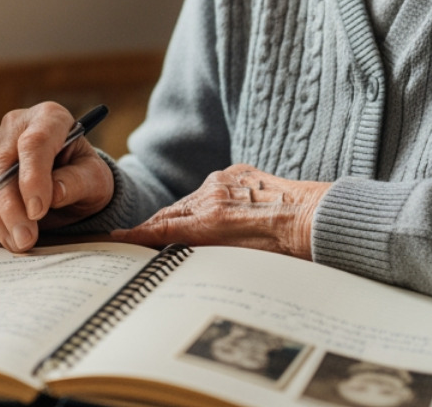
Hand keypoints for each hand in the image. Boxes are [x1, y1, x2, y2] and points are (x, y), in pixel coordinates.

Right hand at [0, 102, 113, 252]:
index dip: (33, 178)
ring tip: (18, 243)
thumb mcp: (94, 178)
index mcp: (49, 118)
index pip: (34, 143)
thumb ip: (77, 182)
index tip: (38, 211)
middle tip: (26, 239)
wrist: (69, 179)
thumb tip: (54, 194)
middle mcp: (15, 125)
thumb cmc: (83, 173)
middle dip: (12, 207)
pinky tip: (5, 236)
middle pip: (2, 164)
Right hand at [112, 164, 329, 258]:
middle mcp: (212, 194)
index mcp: (209, 220)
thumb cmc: (286, 248)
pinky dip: (206, 201)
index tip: (114, 238)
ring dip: (182, 215)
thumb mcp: (240, 261)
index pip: (162, 229)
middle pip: (171, 212)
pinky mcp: (239, 172)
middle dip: (154, 226)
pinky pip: (213, 187)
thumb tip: (180, 255)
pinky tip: (212, 213)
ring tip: (176, 231)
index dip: (136, 235)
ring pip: (191, 200)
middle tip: (136, 238)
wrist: (317, 219)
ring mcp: (225, 180)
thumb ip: (204, 253)